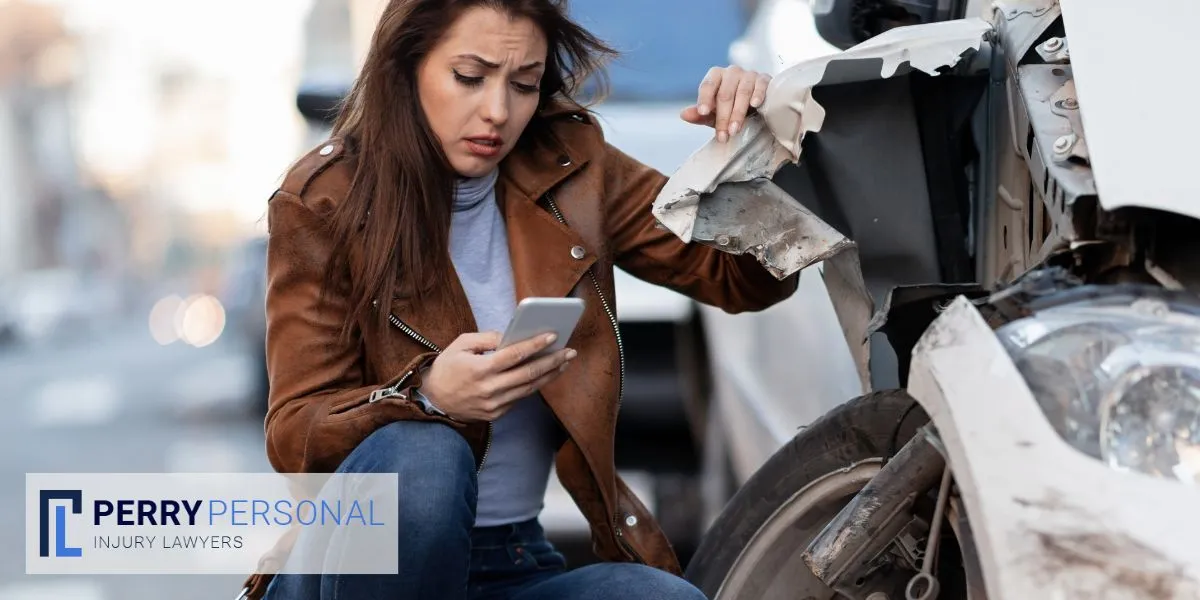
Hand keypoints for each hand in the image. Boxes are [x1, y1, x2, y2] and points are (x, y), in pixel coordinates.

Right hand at [418, 331, 575, 422]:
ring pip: (529, 389)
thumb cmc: (447, 367)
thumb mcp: (461, 345)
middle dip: (552, 361)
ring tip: (564, 362)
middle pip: (528, 374)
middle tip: (570, 351)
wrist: (433, 401)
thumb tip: (512, 337)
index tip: (553, 336)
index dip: (535, 345)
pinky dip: (534, 385)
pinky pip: (520, 397)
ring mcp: (494, 404)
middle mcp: (489, 389)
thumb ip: (487, 339)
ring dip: (549, 375)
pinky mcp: (496, 414)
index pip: (513, 355)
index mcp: (480, 369)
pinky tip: (546, 374)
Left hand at [680, 65, 771, 142]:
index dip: (705, 99)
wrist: (756, 106)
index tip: (703, 113)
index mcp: (715, 76)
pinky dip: (758, 94)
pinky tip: (755, 105)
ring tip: (735, 130)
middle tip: (723, 136)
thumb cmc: (731, 108)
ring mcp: (749, 74)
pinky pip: (761, 85)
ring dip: (738, 113)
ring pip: (742, 92)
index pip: (708, 85)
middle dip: (723, 117)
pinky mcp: (764, 79)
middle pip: (725, 94)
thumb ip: (699, 115)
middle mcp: (731, 72)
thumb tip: (683, 115)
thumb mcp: (714, 114)